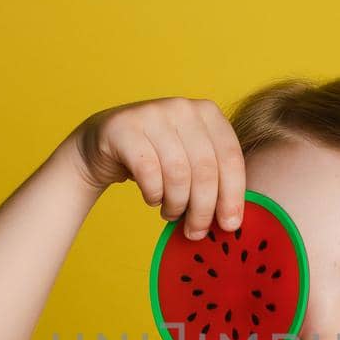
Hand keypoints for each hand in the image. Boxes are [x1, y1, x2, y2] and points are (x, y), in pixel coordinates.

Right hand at [66, 96, 245, 238]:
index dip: (233, 195)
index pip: (230, 158)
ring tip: (171, 213)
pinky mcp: (125, 129)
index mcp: (208, 112)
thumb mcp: (191, 160)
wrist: (105, 144)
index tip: (230, 226)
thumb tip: (234, 221)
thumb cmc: (157, 158)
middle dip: (203, 208)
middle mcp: (183, 107)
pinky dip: (153, 194)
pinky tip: (152, 198)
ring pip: (178, 173)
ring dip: (176, 203)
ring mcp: (152, 114)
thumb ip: (215, 178)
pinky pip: (148, 172)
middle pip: (205, 169)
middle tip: (196, 232)